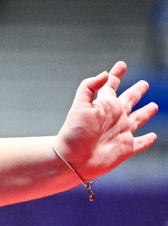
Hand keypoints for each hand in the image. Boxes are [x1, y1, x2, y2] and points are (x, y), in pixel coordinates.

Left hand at [55, 61, 157, 179]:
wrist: (72, 159)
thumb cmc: (74, 133)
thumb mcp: (79, 106)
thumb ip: (89, 87)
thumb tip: (104, 74)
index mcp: (104, 105)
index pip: (112, 85)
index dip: (116, 75)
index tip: (121, 65)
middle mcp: (114, 116)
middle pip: (129, 100)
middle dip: (137, 92)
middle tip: (144, 84)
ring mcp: (121, 132)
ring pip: (138, 119)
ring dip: (146, 112)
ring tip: (154, 106)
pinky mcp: (126, 147)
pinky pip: (140, 143)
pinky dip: (148, 140)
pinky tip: (153, 136)